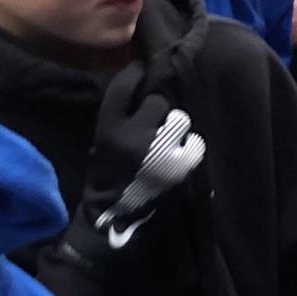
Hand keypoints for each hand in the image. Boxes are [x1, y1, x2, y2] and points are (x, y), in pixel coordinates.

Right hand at [58, 70, 205, 272]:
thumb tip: (141, 91)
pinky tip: (181, 160)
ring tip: (170, 144)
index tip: (141, 71)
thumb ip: (119, 120)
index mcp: (108, 130)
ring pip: (180, 120)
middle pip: (159, 102)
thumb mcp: (101, 145)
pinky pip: (195, 143)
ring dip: (177, 129)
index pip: (124, 86)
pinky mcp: (182, 169)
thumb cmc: (106, 182)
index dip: (135, 74)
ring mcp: (161, 153)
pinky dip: (190, 149)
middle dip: (159, 112)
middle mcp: (135, 137)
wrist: (113, 224)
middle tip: (156, 126)